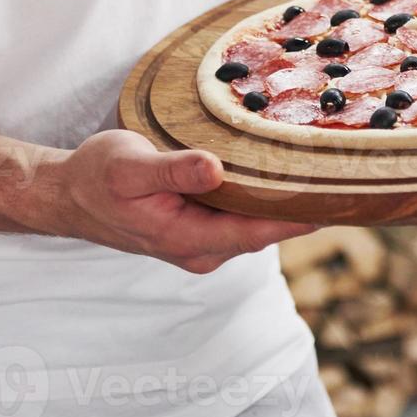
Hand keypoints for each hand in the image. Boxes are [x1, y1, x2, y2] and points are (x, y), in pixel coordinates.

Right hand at [54, 130, 315, 273]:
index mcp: (188, 239)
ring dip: (286, 201)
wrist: (69, 194)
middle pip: (265, 229)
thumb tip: (213, 169)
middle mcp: (201, 249)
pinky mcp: (200, 227)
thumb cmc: (97, 177)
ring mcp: (202, 242)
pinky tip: (284, 173)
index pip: (258, 231)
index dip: (299, 218)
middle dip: (303, 207)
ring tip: (327, 169)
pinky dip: (263, 196)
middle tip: (347, 174)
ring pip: (256, 222)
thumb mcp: (129, 166)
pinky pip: (242, 215)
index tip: (338, 201)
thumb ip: (173, 169)